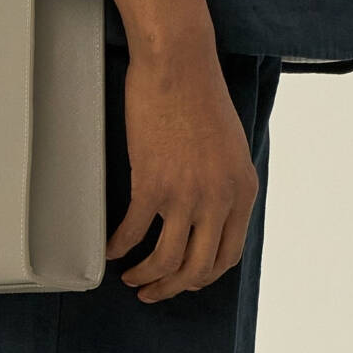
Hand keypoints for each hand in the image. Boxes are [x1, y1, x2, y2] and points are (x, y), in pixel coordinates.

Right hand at [104, 27, 259, 302]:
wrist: (179, 62)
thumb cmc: (200, 92)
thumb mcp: (229, 145)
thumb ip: (225, 181)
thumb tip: (209, 208)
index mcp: (242, 191)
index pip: (227, 256)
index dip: (203, 275)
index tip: (184, 278)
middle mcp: (218, 199)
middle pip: (196, 268)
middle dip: (172, 287)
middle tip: (152, 290)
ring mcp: (185, 194)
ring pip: (165, 260)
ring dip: (146, 277)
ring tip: (131, 278)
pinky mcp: (152, 182)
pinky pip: (134, 231)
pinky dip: (119, 246)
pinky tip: (110, 248)